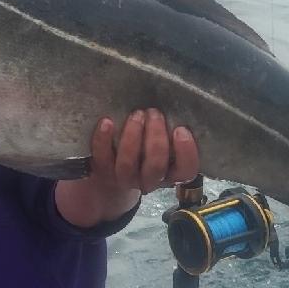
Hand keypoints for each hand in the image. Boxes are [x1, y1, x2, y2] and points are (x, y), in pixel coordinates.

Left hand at [54, 109, 199, 227]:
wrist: (114, 167)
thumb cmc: (147, 146)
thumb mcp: (165, 139)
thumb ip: (170, 130)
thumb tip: (175, 107)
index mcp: (171, 174)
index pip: (186, 170)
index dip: (186, 152)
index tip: (181, 129)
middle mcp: (149, 180)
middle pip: (155, 167)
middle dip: (155, 138)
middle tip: (154, 113)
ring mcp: (124, 178)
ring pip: (128, 165)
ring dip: (132, 137)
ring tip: (136, 115)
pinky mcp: (103, 170)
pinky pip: (102, 157)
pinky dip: (104, 139)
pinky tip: (107, 122)